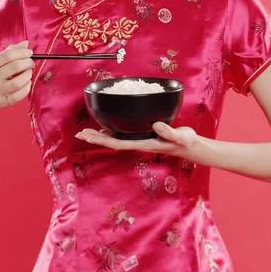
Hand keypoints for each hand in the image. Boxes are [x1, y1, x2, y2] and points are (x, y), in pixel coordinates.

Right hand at [0, 41, 33, 110]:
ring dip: (27, 75)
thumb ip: (8, 52)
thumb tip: (26, 44)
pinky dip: (25, 89)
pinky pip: (17, 96)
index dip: (21, 53)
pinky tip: (27, 83)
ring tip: (29, 72)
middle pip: (14, 67)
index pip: (7, 55)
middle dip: (27, 63)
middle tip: (30, 63)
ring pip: (17, 82)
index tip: (29, 53)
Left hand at [75, 123, 197, 154]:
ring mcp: (139, 140)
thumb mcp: (180, 136)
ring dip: (99, 136)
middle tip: (79, 134)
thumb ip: (168, 132)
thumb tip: (156, 125)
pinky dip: (111, 132)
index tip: (89, 137)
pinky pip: (123, 134)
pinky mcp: (143, 135)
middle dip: (95, 139)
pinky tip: (104, 129)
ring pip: (115, 139)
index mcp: (143, 144)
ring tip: (85, 133)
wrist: (191, 146)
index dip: (102, 140)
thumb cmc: (186, 142)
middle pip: (112, 142)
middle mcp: (138, 143)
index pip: (118, 143)